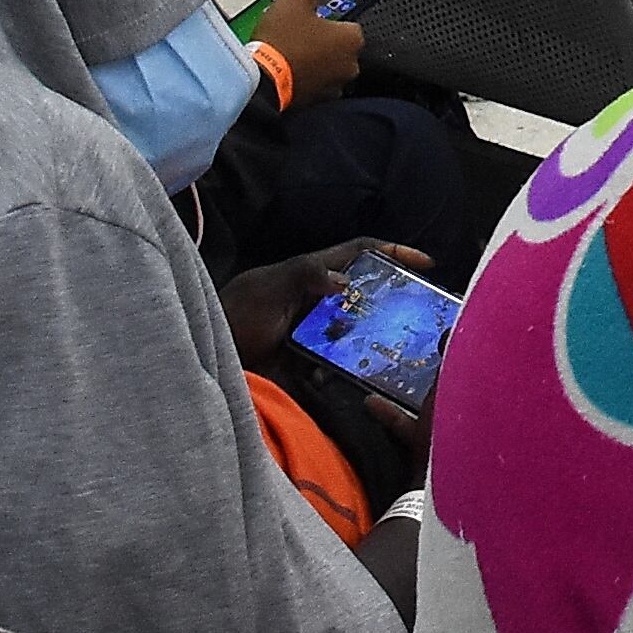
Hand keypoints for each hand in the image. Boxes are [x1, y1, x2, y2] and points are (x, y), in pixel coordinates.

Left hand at [221, 237, 427, 373]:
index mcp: (311, 273)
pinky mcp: (305, 360)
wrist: (206, 359)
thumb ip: (303, 276)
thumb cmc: (234, 316)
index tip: (426, 264)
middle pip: (365, 293)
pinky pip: (334, 365)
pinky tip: (341, 380)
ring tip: (392, 353)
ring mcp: (312, 330)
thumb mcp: (268, 290)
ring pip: (354, 331)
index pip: (361, 252)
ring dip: (368, 341)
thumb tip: (344, 279)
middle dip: (391, 302)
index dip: (393, 252)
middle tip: (418, 318)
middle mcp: (317, 298)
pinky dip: (340, 371)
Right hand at [251, 0, 366, 105]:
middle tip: (298, 36)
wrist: (262, 80)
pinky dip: (305, 79)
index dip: (327, 19)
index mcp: (352, 38)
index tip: (311, 19)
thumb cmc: (282, 40)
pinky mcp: (317, 102)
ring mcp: (335, 86)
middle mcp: (350, 65)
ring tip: (289, 54)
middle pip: (339, 48)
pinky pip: (315, 85)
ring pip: (327, 68)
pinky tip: (287, 72)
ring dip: (314, 62)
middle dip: (323, 42)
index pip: (349, 23)